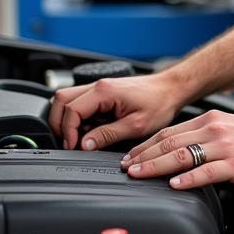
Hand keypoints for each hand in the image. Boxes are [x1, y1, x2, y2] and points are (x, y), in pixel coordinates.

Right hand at [49, 70, 187, 150]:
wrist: (172, 90)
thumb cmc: (159, 103)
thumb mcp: (135, 126)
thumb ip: (107, 136)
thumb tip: (84, 145)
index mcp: (104, 91)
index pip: (71, 110)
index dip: (67, 132)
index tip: (73, 147)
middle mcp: (98, 86)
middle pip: (62, 101)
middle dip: (61, 124)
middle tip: (71, 143)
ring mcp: (99, 88)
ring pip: (68, 100)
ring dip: (69, 121)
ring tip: (83, 137)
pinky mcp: (103, 93)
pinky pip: (81, 104)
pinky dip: (81, 118)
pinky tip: (93, 130)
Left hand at [121, 109, 233, 189]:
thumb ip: (210, 139)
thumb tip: (188, 155)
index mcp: (213, 120)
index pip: (170, 131)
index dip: (146, 144)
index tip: (131, 155)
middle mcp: (215, 129)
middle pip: (169, 142)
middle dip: (143, 155)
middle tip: (125, 167)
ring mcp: (225, 147)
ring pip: (181, 155)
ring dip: (155, 166)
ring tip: (138, 174)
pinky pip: (205, 172)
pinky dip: (187, 178)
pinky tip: (173, 184)